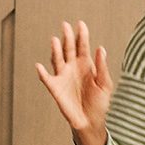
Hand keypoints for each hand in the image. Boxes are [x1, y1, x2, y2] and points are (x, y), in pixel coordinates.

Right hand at [35, 20, 113, 144]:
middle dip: (67, 37)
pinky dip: (42, 72)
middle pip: (68, 49)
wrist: (91, 121)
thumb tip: (101, 48)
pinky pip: (46, 78)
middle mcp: (73, 67)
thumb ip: (102, 67)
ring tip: (56, 40)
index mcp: (86, 65)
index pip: (82, 47)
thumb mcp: (105, 84)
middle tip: (65, 25)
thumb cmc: (100, 103)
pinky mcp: (55, 87)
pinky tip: (39, 66)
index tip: (80, 24)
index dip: (82, 35)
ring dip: (56, 50)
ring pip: (57, 59)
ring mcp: (63, 76)